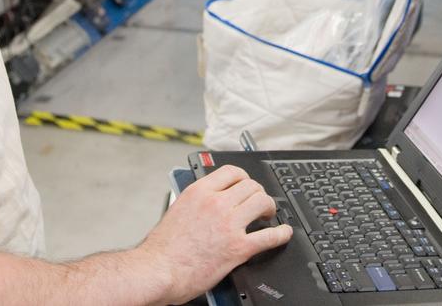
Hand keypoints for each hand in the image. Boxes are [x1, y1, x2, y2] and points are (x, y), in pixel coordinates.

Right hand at [138, 165, 290, 303]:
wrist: (158, 270)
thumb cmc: (162, 248)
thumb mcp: (177, 209)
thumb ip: (197, 201)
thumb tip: (209, 200)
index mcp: (199, 192)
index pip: (232, 172)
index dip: (244, 177)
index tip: (247, 184)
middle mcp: (216, 203)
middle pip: (251, 186)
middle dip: (258, 193)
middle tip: (259, 202)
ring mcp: (229, 224)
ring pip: (262, 203)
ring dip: (269, 208)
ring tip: (268, 215)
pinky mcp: (238, 247)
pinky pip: (269, 236)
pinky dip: (281, 234)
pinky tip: (283, 233)